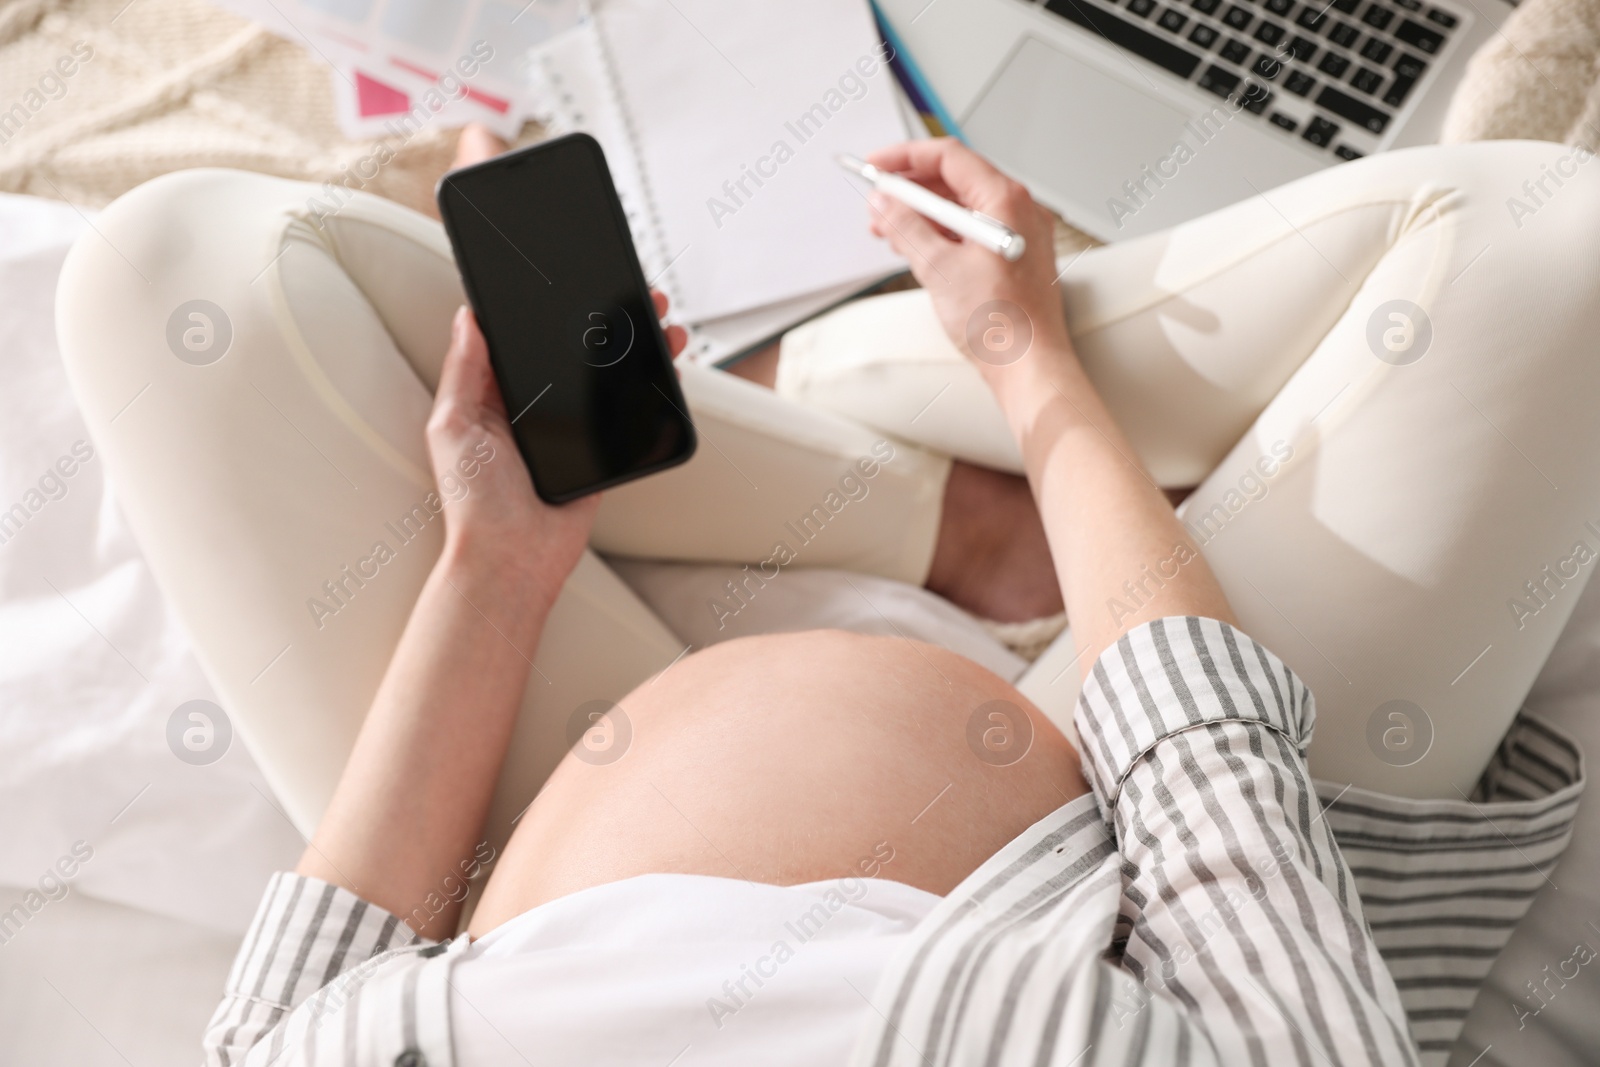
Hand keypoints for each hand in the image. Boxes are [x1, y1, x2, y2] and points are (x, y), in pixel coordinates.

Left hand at [424, 294, 686, 594]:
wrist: (513, 560)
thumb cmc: (473, 502)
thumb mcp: (453, 426)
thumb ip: (464, 371)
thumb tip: (468, 317)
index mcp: (494, 396)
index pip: (525, 340)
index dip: (550, 310)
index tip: (577, 279)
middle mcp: (533, 409)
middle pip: (575, 353)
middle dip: (607, 322)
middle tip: (635, 294)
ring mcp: (570, 431)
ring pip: (607, 380)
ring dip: (636, 350)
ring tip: (661, 325)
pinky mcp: (599, 454)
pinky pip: (627, 418)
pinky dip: (649, 395)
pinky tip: (666, 370)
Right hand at [865, 140, 1070, 381]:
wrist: (1029, 367)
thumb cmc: (1001, 324)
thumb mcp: (939, 268)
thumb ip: (906, 226)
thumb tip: (885, 201)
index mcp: (1006, 201)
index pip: (948, 158)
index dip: (905, 158)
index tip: (875, 167)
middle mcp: (1018, 211)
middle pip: (955, 181)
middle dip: (910, 191)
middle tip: (877, 205)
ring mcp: (1018, 234)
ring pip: (961, 208)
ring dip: (922, 215)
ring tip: (889, 231)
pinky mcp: (1013, 257)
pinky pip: (972, 231)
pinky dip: (942, 234)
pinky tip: (918, 248)